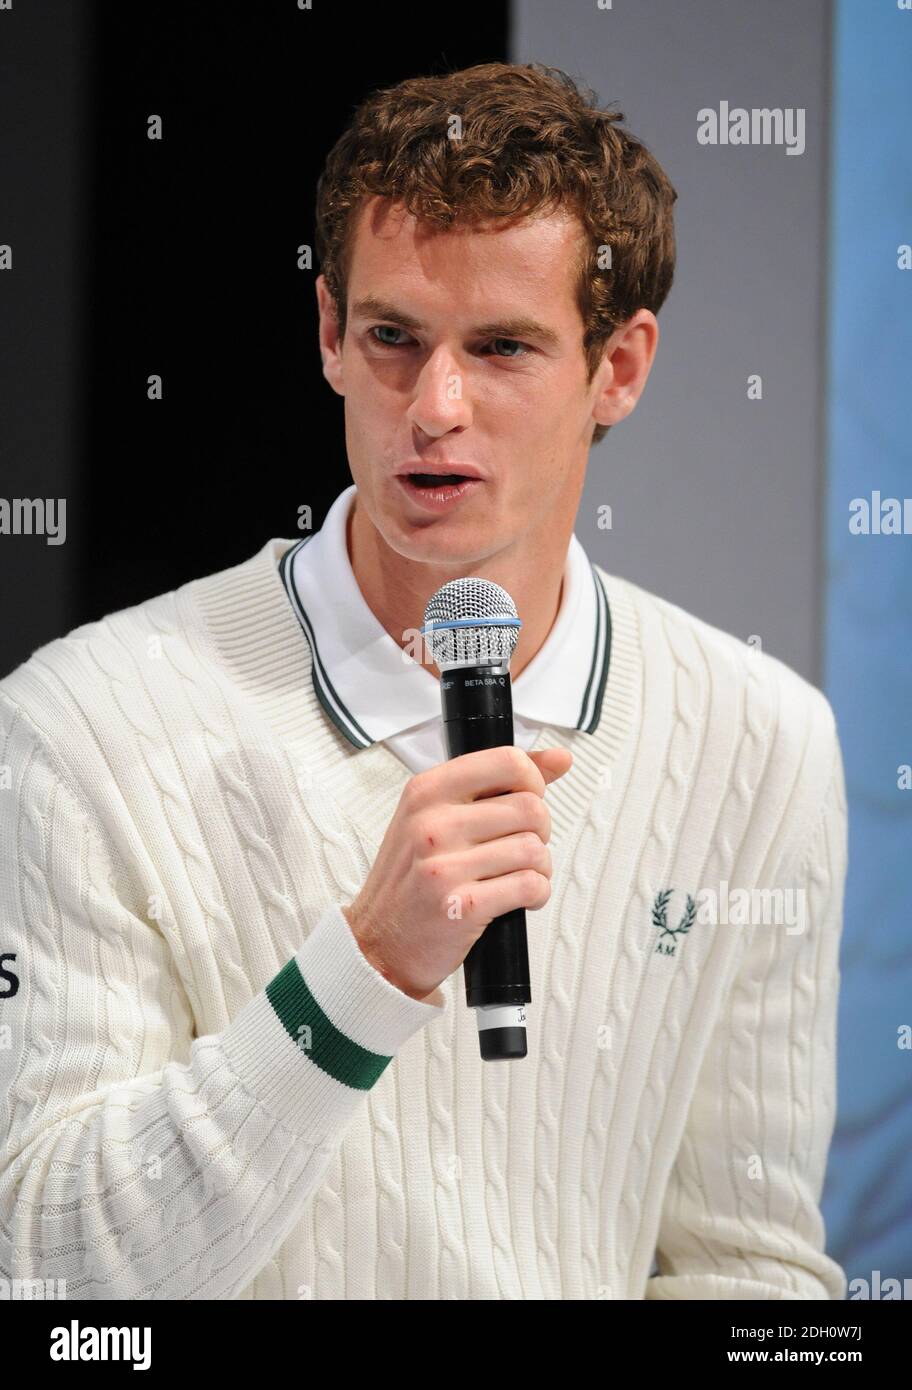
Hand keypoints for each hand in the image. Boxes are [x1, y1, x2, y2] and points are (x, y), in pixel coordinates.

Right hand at [341, 745, 572, 1001]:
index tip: (525, 800)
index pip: (507, 761)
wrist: (379, 944)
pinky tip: (517, 897)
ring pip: (534, 849)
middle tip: (519, 847)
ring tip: (516, 876)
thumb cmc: (409, 881)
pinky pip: (530, 886)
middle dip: (539, 831)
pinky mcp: (463, 906)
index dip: (532, 781)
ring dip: (539, 867)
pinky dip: (536, 894)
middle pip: (530, 807)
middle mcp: (432, 824)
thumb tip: (558, 758)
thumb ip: (497, 783)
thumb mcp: (436, 817)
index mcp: (426, 792)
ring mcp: (445, 866)